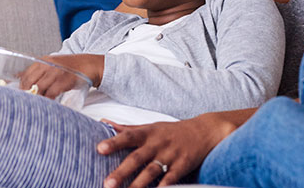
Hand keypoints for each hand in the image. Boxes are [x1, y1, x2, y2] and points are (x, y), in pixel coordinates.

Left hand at [19, 54, 102, 98]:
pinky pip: (51, 92)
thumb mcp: (52, 65)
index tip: (20, 94)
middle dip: (26, 93)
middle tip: (26, 101)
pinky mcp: (64, 80)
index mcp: (43, 61)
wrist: (88, 65)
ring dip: (36, 97)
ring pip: (39, 87)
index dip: (21, 86)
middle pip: (30, 81)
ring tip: (35, 104)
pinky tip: (47, 103)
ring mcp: (56, 72)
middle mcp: (48, 65)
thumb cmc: (70, 67)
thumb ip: (38, 71)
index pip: (26, 74)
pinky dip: (47, 99)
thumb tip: (19, 77)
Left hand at [96, 115, 235, 187]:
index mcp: (147, 133)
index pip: (128, 136)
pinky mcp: (182, 166)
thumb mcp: (150, 126)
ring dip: (138, 184)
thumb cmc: (171, 131)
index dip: (113, 142)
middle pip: (137, 158)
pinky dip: (164, 187)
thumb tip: (104, 122)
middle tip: (107, 184)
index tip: (99, 149)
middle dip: (122, 171)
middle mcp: (157, 144)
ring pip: (152, 171)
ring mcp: (170, 155)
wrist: (204, 131)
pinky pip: (171, 178)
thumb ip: (127, 128)